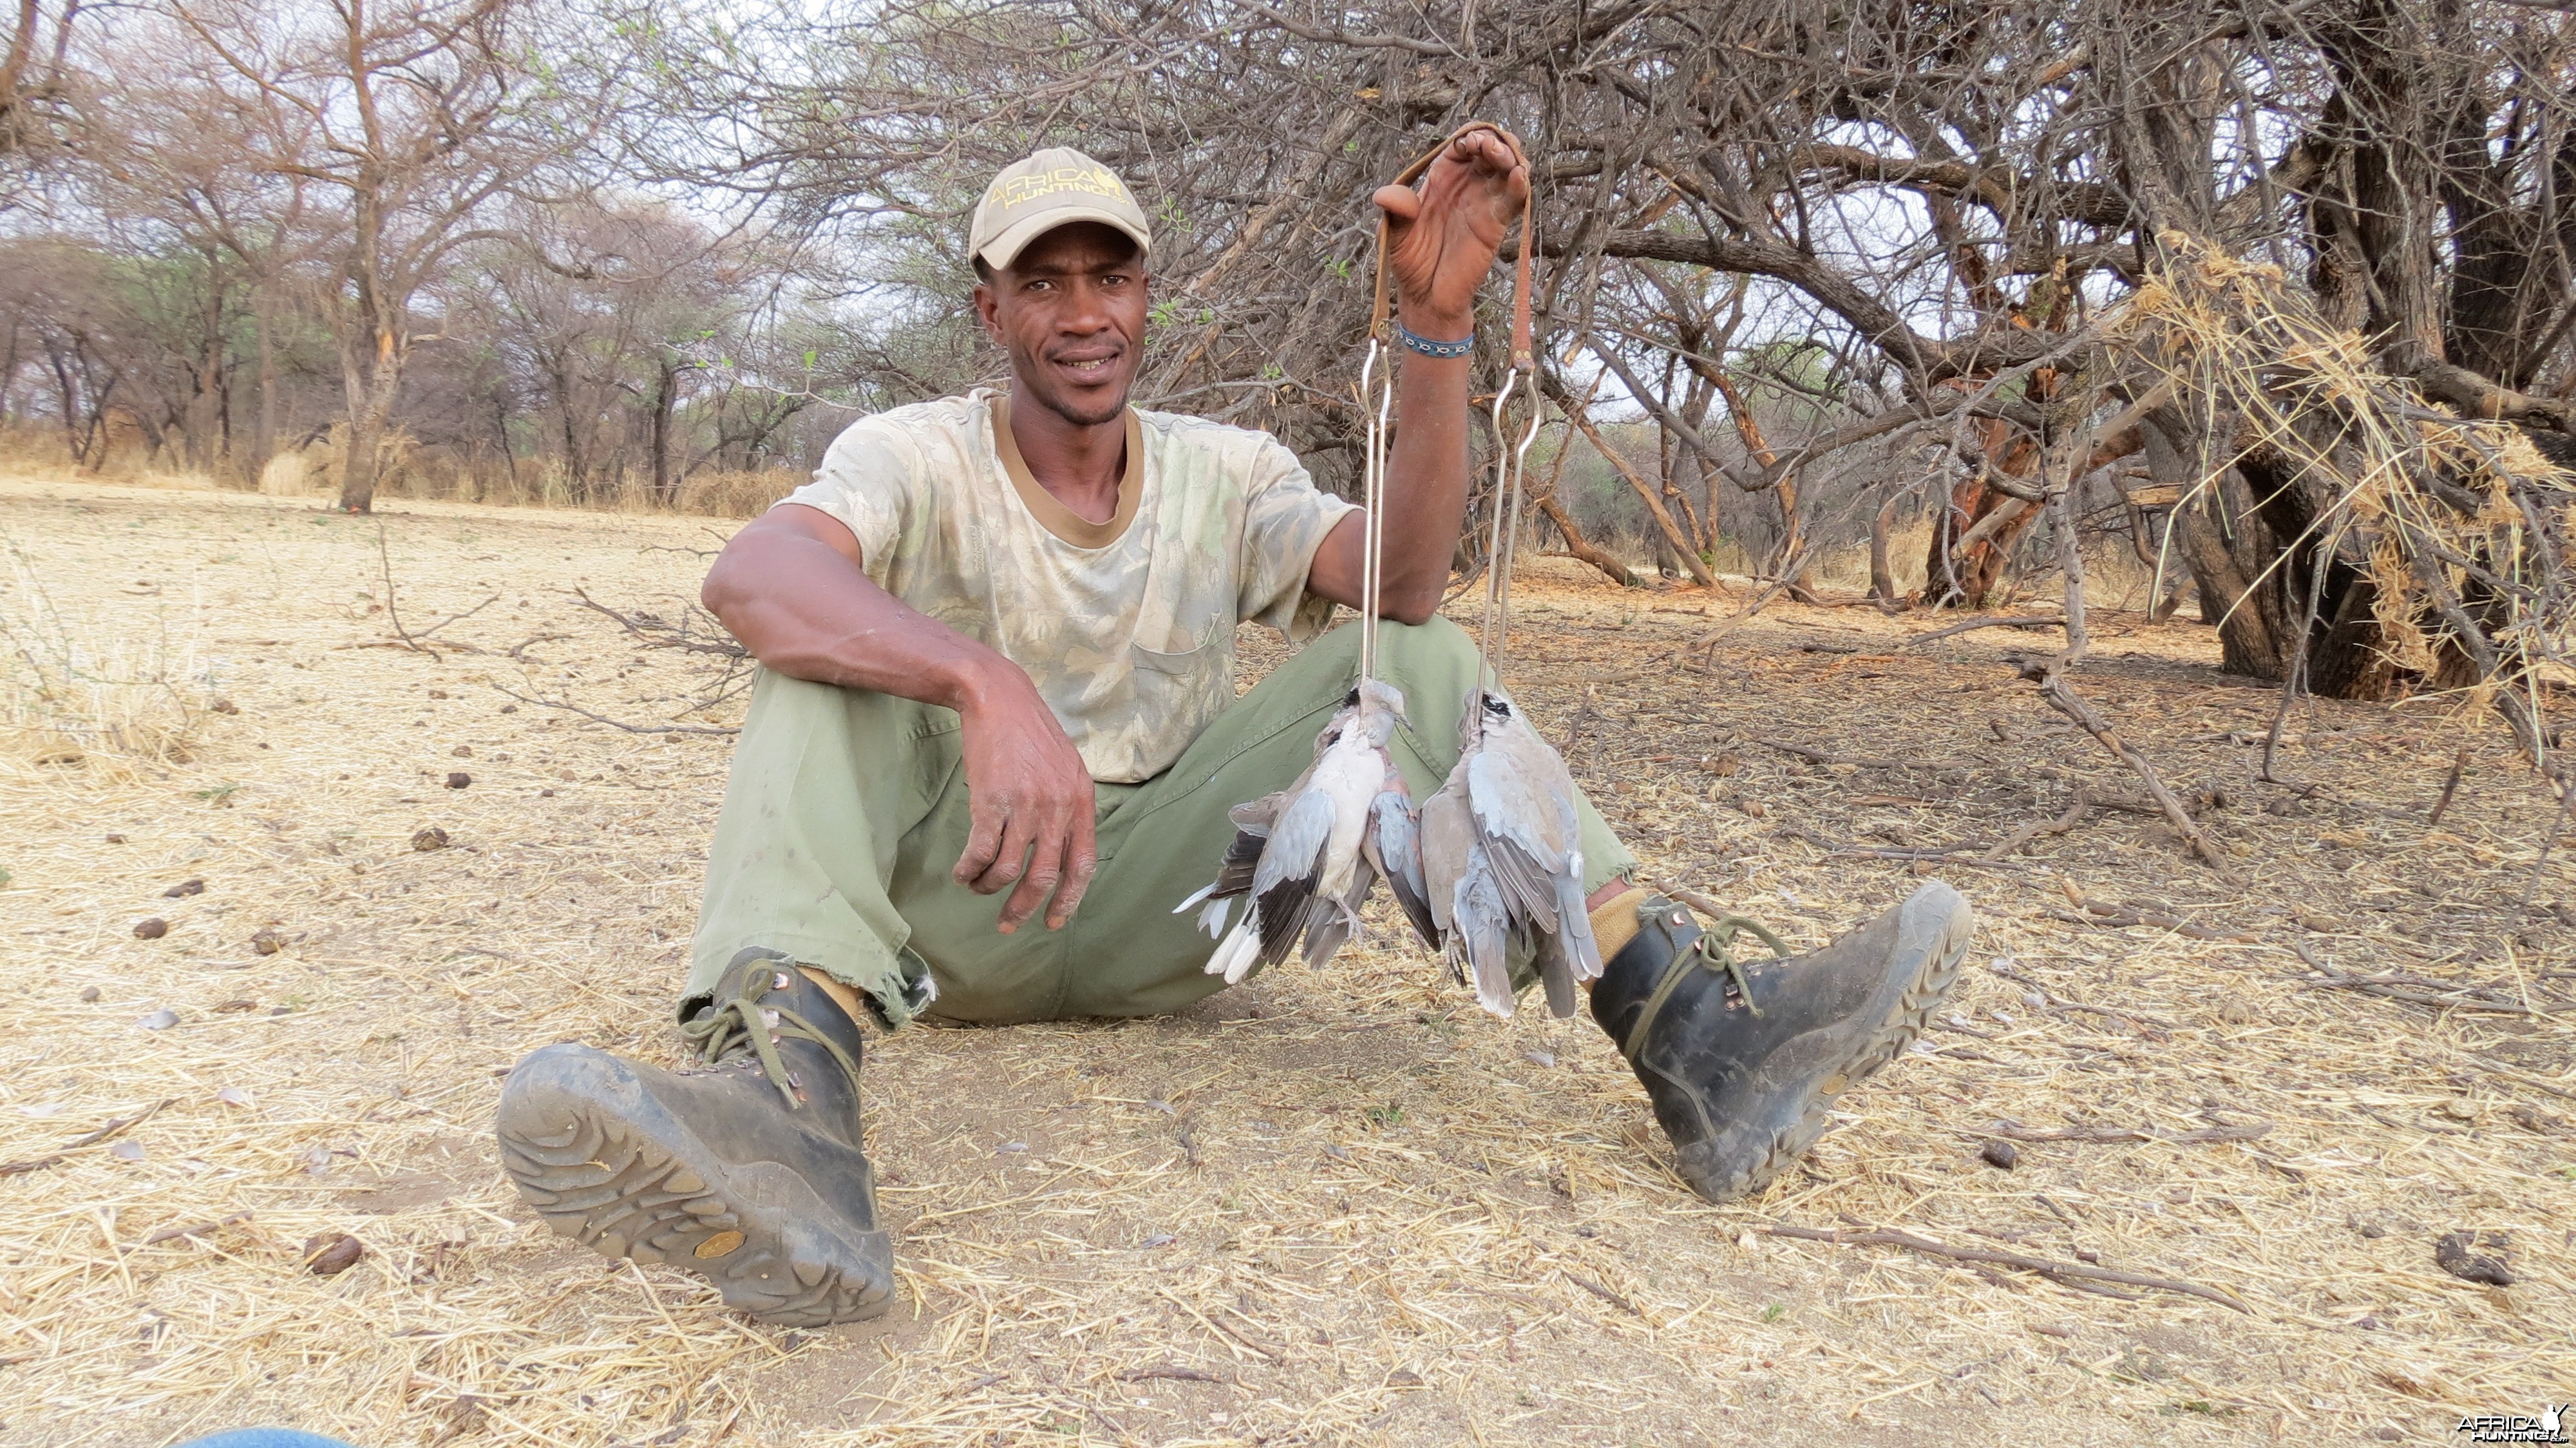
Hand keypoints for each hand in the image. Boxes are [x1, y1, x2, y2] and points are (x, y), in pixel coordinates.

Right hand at [953, 662, 1097, 931]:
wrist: (998, 698)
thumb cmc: (1029, 733)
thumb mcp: (1065, 767)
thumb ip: (1068, 807)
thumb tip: (1061, 851)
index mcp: (1080, 800)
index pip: (1083, 864)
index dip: (1069, 899)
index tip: (1053, 922)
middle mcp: (1057, 807)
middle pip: (1045, 876)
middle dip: (1025, 908)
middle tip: (1007, 924)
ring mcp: (1025, 805)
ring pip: (1009, 870)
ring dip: (989, 887)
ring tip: (977, 887)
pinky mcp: (992, 801)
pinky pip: (982, 852)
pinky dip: (970, 870)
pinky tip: (962, 873)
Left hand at [1372, 125, 1530, 331]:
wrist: (1424, 296)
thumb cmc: (1409, 261)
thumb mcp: (1394, 231)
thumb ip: (1394, 209)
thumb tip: (1383, 196)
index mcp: (1442, 178)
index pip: (1461, 145)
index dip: (1469, 136)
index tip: (1468, 141)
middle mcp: (1466, 185)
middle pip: (1489, 150)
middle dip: (1493, 140)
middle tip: (1487, 144)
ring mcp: (1484, 203)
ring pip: (1507, 170)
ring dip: (1509, 157)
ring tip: (1502, 156)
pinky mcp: (1496, 225)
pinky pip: (1513, 201)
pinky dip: (1519, 186)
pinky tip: (1518, 176)